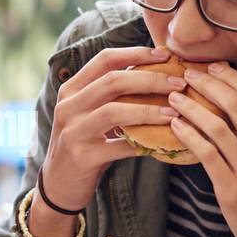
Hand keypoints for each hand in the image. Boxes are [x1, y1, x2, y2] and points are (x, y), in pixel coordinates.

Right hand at [41, 45, 184, 211]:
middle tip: (178, 83)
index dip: (137, 53)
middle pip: (113, 81)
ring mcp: (73, 131)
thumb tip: (156, 72)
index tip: (166, 55)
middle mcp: (68, 106)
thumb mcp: (88, 113)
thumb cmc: (83, 143)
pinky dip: (143, 144)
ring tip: (173, 112)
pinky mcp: (82, 156)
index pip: (105, 59)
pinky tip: (161, 144)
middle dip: (151, 79)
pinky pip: (119, 147)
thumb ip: (110, 94)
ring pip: (114, 111)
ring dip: (149, 110)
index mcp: (71, 89)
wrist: (58, 183)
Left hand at [165, 62, 236, 236]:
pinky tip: (175, 126)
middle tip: (187, 75)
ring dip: (192, 107)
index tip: (213, 67)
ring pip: (218, 127)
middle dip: (209, 85)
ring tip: (174, 98)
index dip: (233, 79)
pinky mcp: (233, 191)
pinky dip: (189, 135)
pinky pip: (207, 154)